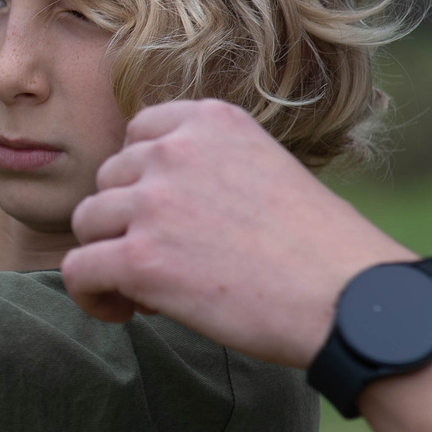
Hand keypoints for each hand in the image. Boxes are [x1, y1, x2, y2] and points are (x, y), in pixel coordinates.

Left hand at [60, 100, 409, 365]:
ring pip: (87, 223)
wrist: (353, 300)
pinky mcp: (141, 259)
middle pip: (108, 181)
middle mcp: (175, 151)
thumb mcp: (267, 170)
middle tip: (170, 262)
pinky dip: (91, 295)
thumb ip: (209, 168)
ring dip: (109, 255)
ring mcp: (155, 203)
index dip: (143, 180)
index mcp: (211, 121)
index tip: (169, 216)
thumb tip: (148, 198)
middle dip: (128, 221)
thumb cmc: (320, 250)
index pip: (137, 134)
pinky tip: (123, 311)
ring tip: (149, 289)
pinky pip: (78, 270)